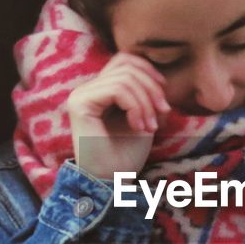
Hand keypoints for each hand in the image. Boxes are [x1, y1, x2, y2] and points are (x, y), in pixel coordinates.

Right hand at [66, 52, 171, 181]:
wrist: (111, 182)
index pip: (124, 61)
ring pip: (125, 78)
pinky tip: (139, 127)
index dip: (148, 71)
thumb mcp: (143, 118)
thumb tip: (160, 77)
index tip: (164, 98)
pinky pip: (118, 89)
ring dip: (146, 102)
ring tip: (151, 126)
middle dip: (152, 89)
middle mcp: (86, 89)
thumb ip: (147, 95)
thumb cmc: (126, 156)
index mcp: (99, 90)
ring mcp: (81, 95)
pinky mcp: (80, 103)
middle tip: (163, 114)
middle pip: (127, 66)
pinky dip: (136, 106)